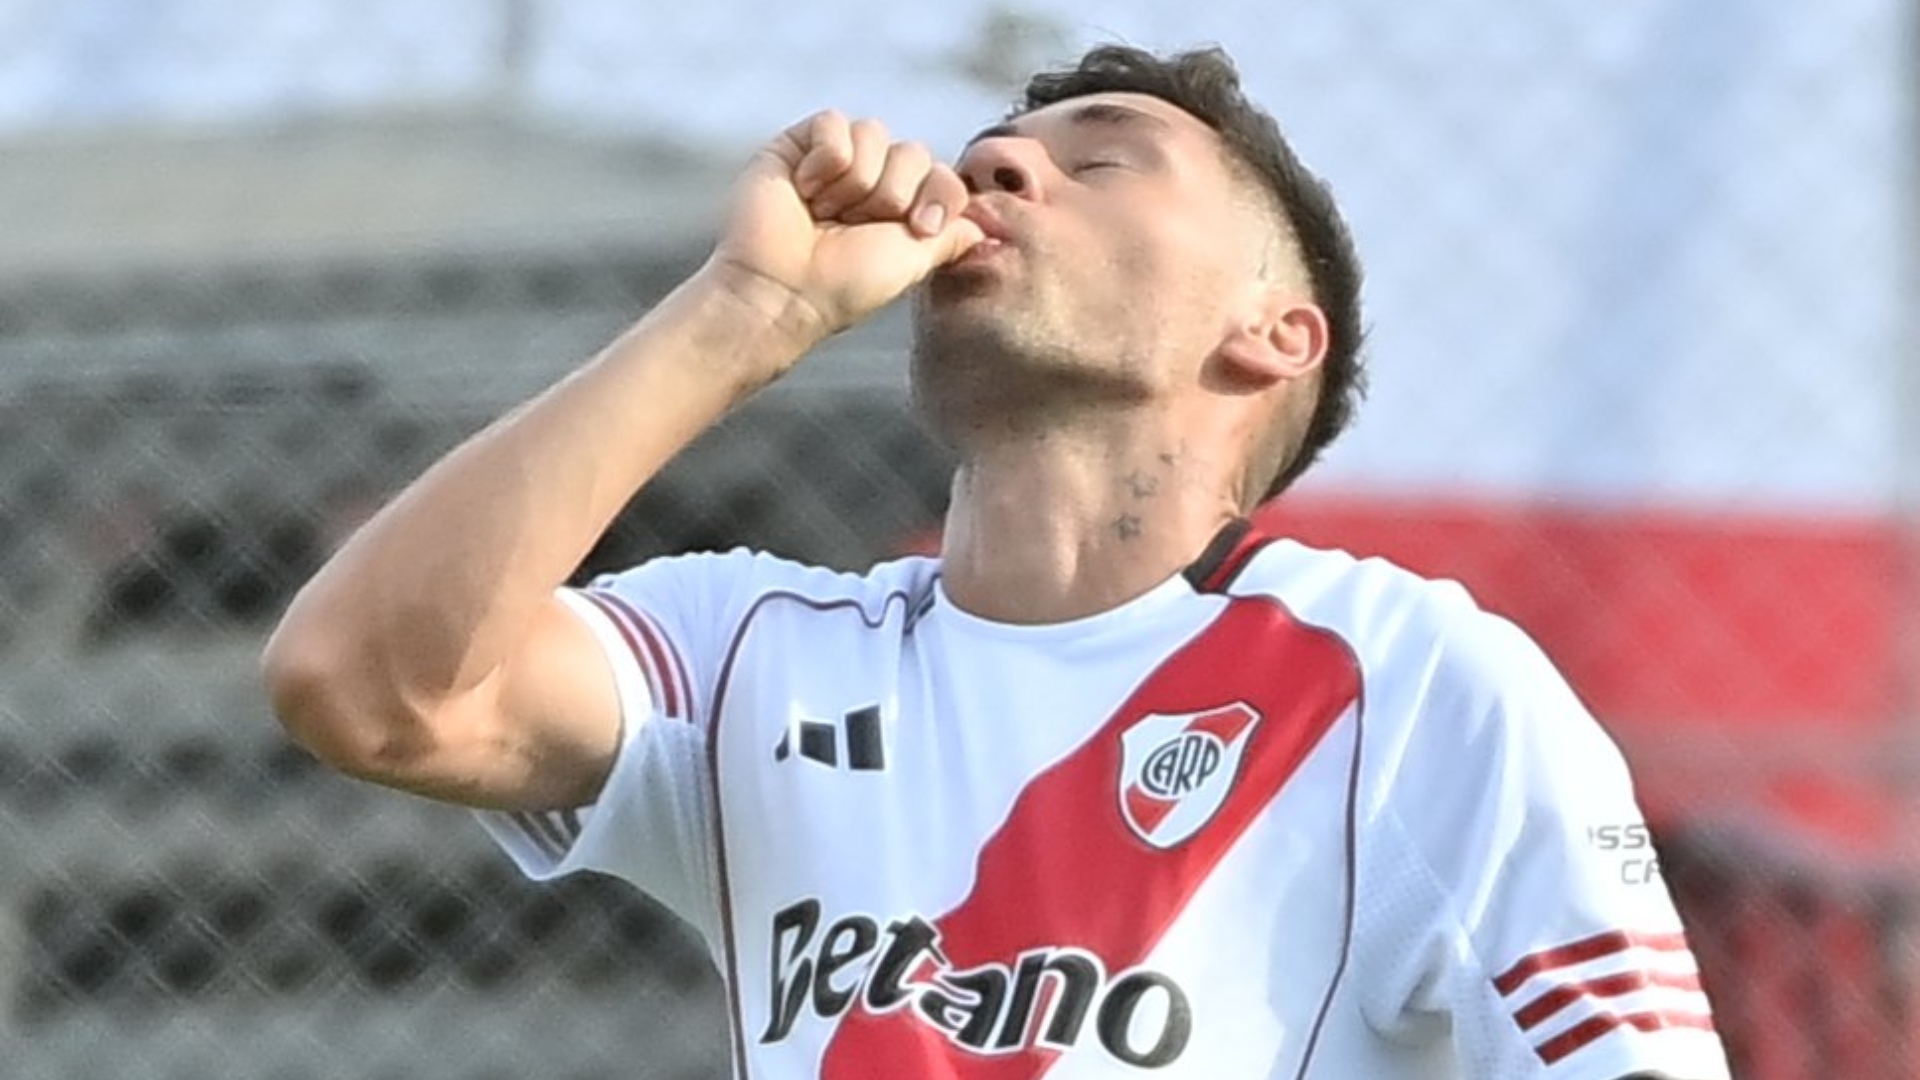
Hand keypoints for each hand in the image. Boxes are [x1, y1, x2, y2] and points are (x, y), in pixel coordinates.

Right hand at [702, 111, 985, 356]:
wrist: (782, 290)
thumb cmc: (844, 286)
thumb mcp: (916, 262)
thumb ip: (953, 236)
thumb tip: (985, 225)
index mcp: (902, 209)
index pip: (943, 174)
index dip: (938, 195)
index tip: (917, 228)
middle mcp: (871, 182)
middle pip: (912, 152)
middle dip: (890, 194)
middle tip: (854, 227)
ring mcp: (834, 162)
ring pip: (874, 133)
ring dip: (855, 183)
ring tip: (824, 213)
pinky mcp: (798, 146)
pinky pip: (834, 125)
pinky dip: (825, 163)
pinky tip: (804, 192)